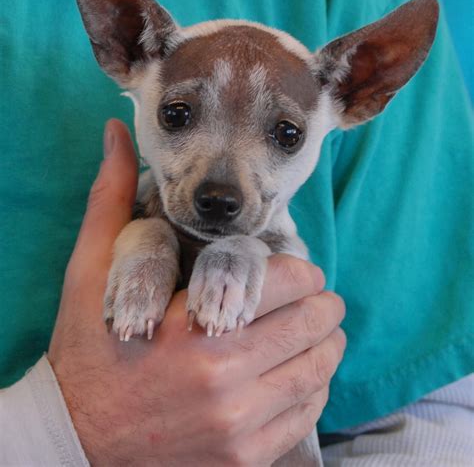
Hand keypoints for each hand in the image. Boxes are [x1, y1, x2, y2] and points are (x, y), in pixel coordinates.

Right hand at [48, 119, 345, 465]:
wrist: (75, 439)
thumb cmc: (88, 350)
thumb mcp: (91, 271)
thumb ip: (112, 199)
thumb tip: (116, 132)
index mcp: (194, 326)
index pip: (289, 281)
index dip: (299, 271)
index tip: (292, 273)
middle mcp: (224, 379)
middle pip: (314, 323)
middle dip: (320, 304)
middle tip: (310, 299)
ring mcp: (239, 426)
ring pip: (320, 368)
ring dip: (324, 343)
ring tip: (312, 332)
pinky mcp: (245, 459)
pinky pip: (307, 414)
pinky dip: (314, 387)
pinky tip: (297, 374)